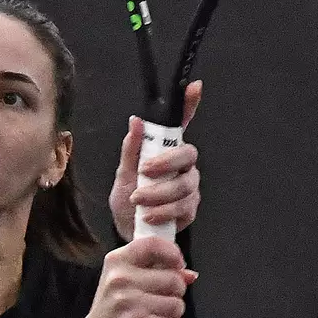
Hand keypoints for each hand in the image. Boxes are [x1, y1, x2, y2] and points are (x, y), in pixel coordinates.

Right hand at [75, 236, 198, 317]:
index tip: (178, 264)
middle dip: (178, 289)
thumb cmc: (114, 303)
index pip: (153, 244)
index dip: (173, 253)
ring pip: (176, 303)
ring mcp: (128, 302)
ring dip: (175, 310)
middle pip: (173, 278)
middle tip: (168, 294)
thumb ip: (157, 269)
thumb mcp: (126, 278)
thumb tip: (190, 274)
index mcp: (118, 260)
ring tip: (162, 311)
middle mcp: (121, 278)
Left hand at [108, 80, 202, 242]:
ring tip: (138, 200)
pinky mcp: (190, 209)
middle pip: (188, 154)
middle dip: (166, 162)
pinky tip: (148, 214)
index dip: (189, 105)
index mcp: (165, 150)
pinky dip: (163, 211)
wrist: (130, 231)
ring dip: (159, 193)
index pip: (180, 124)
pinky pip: (183, 206)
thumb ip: (131, 149)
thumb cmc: (127, 198)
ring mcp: (188, 187)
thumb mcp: (122, 173)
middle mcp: (182, 165)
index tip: (194, 86)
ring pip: (184, 184)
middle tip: (144, 172)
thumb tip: (135, 121)